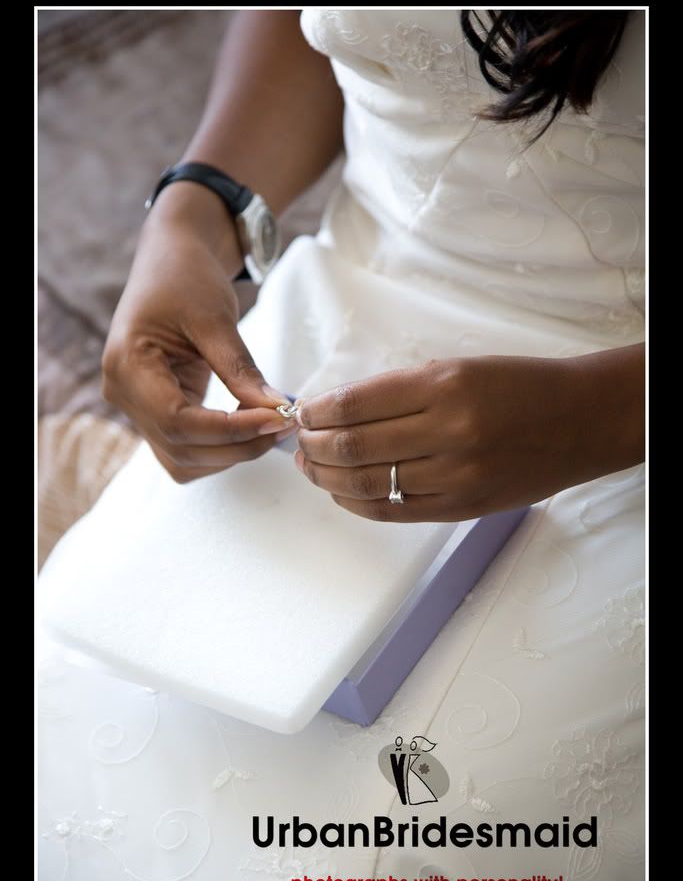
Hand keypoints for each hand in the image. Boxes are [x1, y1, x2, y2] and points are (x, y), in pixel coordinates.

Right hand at [102, 195, 295, 482]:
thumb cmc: (186, 276)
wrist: (171, 259)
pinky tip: (251, 427)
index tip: (276, 419)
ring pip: (182, 460)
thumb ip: (241, 370)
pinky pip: (186, 449)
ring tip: (271, 426)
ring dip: (230, 453)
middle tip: (284, 425)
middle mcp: (123, 393)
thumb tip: (276, 411)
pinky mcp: (155, 412)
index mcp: (126, 364)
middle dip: (236, 446)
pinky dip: (221, 447)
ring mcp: (136, 406)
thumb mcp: (215, 318)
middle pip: (180, 448)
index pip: (177, 420)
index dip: (229, 429)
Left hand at [293, 350, 643, 521]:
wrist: (579, 422)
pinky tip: (342, 493)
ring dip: (325, 478)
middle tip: (298, 441)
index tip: (302, 411)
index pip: (354, 404)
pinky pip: (393, 512)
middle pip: (351, 447)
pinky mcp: (461, 508)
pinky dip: (356, 504)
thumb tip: (337, 410)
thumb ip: (399, 391)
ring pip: (365, 485)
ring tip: (310, 467)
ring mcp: (455, 476)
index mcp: (443, 386)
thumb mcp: (458, 368)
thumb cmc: (519, 387)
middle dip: (311, 446)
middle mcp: (447, 432)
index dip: (317, 411)